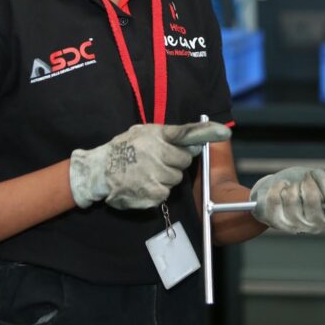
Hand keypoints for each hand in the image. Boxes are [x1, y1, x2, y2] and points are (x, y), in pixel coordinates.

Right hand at [69, 120, 230, 209]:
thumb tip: (194, 140)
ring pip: (176, 178)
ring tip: (147, 172)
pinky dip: (158, 190)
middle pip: (185, 160)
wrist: (99, 169)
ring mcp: (155, 173)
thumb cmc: (124, 149)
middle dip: (175, 162)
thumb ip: (167, 135)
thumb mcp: (143, 133)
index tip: (224, 132)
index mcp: (156, 134)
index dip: (206, 132)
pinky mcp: (153, 192)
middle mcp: (157, 152)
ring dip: (165, 177)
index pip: (185, 133)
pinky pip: (166, 192)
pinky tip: (144, 183)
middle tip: (158, 161)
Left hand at [250, 167, 324, 233]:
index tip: (317, 173)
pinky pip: (275, 198)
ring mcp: (295, 226)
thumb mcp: (323, 180)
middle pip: (312, 199)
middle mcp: (315, 226)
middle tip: (305, 177)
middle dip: (307, 181)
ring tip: (293, 185)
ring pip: (292, 198)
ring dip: (292, 184)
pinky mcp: (276, 222)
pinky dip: (278, 185)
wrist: (277, 191)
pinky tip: (281, 187)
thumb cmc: (304, 184)